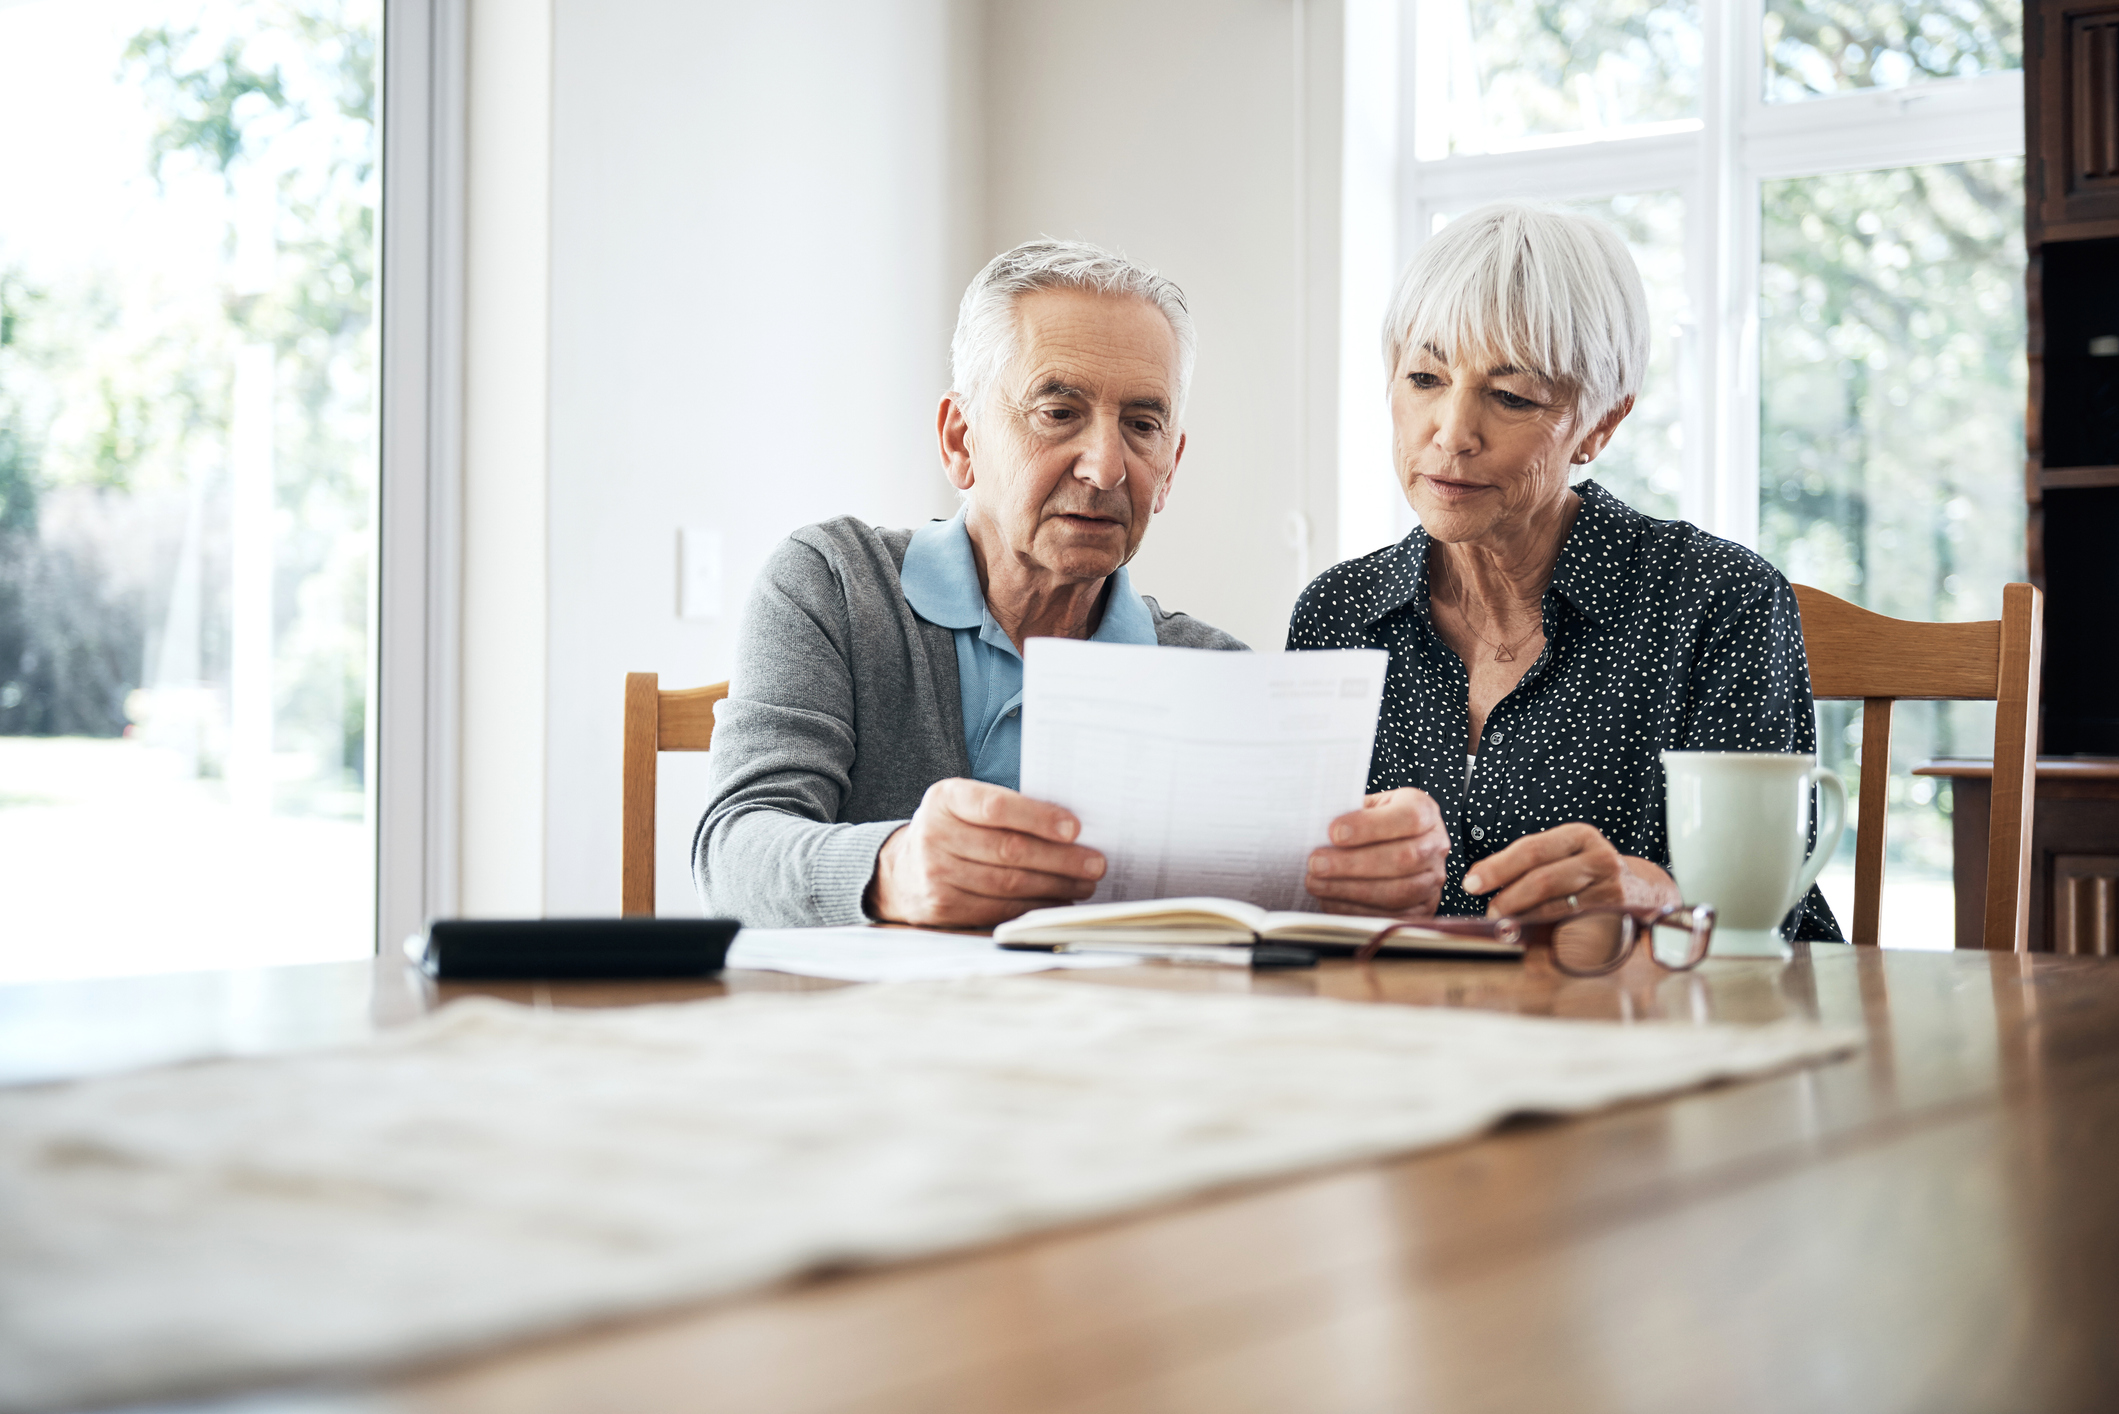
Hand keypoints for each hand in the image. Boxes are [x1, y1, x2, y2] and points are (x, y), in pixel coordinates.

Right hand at [867, 778, 1105, 926]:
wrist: (902, 869)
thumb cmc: (953, 829)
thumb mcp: (966, 804)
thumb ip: (1007, 808)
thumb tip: (1071, 829)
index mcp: (945, 799)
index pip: (996, 807)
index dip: (1038, 818)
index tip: (1074, 828)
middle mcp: (934, 835)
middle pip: (1009, 850)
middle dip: (1060, 859)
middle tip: (1095, 863)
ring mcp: (936, 875)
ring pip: (1008, 884)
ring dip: (1055, 886)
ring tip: (1085, 883)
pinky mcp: (943, 907)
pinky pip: (999, 909)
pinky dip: (1035, 906)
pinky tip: (1058, 901)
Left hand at [1305, 788, 1450, 915]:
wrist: (1392, 844)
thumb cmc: (1372, 823)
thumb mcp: (1366, 807)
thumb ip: (1351, 813)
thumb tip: (1317, 831)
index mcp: (1424, 811)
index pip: (1408, 818)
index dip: (1370, 827)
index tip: (1334, 832)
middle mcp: (1436, 845)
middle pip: (1404, 858)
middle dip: (1353, 864)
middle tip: (1317, 864)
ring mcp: (1433, 880)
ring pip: (1398, 892)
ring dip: (1351, 890)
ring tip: (1316, 883)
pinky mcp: (1423, 909)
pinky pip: (1392, 916)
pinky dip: (1357, 910)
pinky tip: (1330, 900)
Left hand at [1458, 822, 1679, 920]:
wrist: (1647, 894)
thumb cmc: (1592, 875)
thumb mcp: (1567, 857)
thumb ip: (1531, 865)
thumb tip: (1480, 880)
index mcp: (1579, 836)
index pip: (1531, 849)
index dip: (1497, 867)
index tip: (1471, 883)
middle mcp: (1598, 858)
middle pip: (1542, 878)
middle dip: (1508, 899)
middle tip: (1490, 913)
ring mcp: (1611, 888)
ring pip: (1557, 906)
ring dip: (1524, 920)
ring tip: (1506, 926)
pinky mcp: (1618, 916)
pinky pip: (1575, 928)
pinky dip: (1550, 935)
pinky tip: (1534, 939)